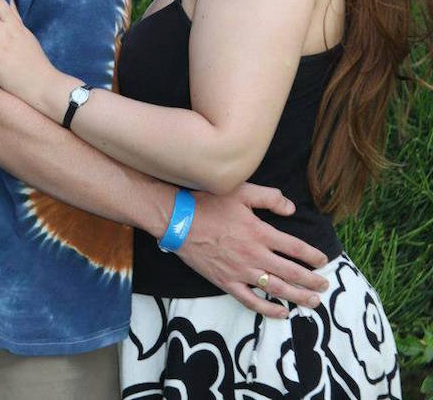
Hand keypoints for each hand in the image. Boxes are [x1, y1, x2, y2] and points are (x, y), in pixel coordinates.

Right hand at [176, 183, 329, 318]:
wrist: (180, 221)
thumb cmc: (209, 203)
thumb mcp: (241, 191)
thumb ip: (269, 198)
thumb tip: (292, 209)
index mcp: (260, 232)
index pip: (295, 248)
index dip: (312, 256)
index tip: (323, 260)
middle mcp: (255, 255)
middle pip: (291, 272)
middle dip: (311, 281)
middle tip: (324, 286)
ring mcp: (241, 272)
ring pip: (276, 289)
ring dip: (297, 297)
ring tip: (313, 303)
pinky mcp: (227, 282)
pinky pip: (251, 301)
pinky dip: (268, 309)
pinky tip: (281, 312)